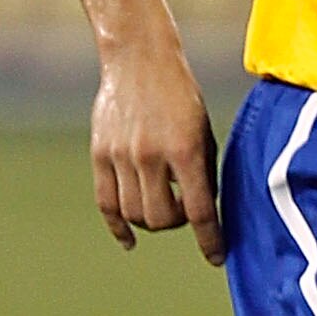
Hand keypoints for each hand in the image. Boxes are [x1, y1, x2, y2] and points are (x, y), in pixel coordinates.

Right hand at [90, 38, 222, 263]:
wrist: (140, 58)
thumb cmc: (181, 96)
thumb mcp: (205, 132)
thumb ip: (204, 172)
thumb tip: (204, 213)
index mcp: (185, 150)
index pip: (199, 211)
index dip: (210, 239)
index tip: (217, 256)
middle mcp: (151, 155)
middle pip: (160, 219)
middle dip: (176, 223)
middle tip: (183, 210)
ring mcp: (121, 155)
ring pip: (133, 215)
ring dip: (151, 222)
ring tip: (162, 206)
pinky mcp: (100, 153)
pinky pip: (106, 203)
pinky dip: (118, 227)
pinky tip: (129, 239)